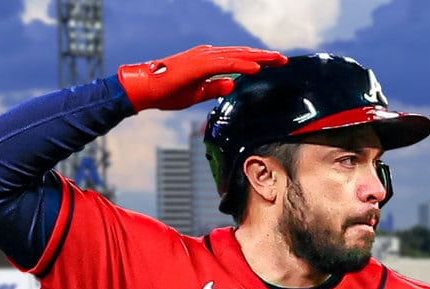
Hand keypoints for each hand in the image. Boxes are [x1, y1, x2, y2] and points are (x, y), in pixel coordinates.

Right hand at [117, 45, 287, 111]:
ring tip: (276, 60)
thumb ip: (214, 88)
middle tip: (284, 59)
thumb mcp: (197, 93)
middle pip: (242, 54)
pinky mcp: (198, 64)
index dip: (257, 60)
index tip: (274, 64)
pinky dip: (242, 65)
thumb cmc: (167, 91)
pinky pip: (225, 64)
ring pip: (237, 56)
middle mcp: (207, 55)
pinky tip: (256, 69)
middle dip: (264, 57)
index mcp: (207, 61)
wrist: (144, 89)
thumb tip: (230, 85)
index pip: (238, 59)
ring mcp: (203, 58)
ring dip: (258, 58)